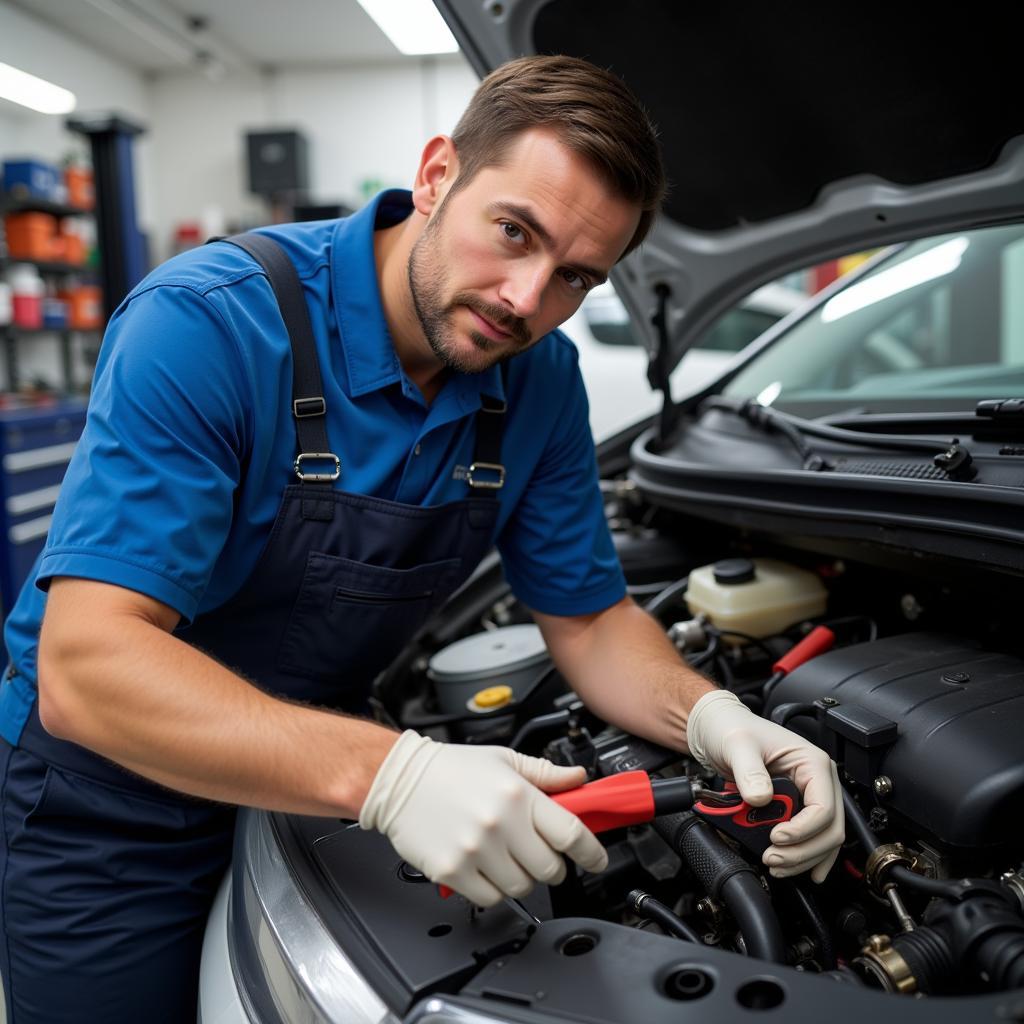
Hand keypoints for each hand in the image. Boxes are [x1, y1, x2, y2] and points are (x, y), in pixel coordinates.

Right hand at [359, 730, 607, 905]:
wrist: (398, 780)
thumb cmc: (450, 769)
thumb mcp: (503, 759)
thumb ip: (544, 773)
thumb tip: (578, 779)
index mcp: (517, 794)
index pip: (570, 832)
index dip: (592, 850)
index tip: (597, 858)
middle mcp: (499, 823)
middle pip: (550, 868)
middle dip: (552, 864)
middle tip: (539, 852)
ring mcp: (475, 851)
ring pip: (522, 886)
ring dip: (523, 877)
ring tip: (506, 856)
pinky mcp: (453, 872)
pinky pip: (491, 898)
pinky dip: (494, 889)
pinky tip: (484, 867)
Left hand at [685, 689, 843, 881]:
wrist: (721, 729)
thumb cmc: (733, 729)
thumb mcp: (737, 745)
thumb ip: (749, 771)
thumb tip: (760, 799)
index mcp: (812, 762)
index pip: (824, 807)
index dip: (803, 830)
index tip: (776, 838)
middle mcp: (818, 780)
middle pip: (829, 829)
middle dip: (803, 851)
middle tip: (773, 858)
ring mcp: (810, 795)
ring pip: (823, 839)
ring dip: (802, 858)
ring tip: (775, 864)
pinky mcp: (798, 807)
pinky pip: (812, 837)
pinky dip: (804, 855)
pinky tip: (793, 867)